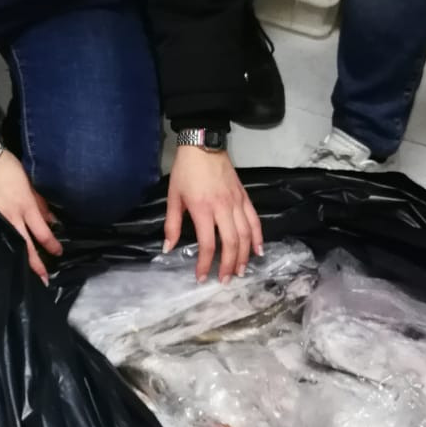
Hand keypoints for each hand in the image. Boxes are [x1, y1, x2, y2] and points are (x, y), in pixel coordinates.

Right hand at [0, 142, 62, 283]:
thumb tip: (52, 219)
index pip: (42, 232)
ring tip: (26, 275)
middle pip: (26, 246)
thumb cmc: (7, 168)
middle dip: (36, 264)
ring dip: (20, 260)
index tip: (57, 253)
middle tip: (44, 279)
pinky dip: (2, 248)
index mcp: (25, 206)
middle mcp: (11, 216)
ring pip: (10, 245)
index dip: (51, 245)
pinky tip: (5, 258)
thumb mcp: (30, 183)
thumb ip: (40, 203)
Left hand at [163, 144, 263, 284]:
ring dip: (244, 255)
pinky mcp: (244, 197)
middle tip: (225, 280)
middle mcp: (223, 208)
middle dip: (229, 264)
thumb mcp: (173, 197)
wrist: (203, 145)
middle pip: (231, 243)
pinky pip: (254, 220)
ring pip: (245, 234)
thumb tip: (168, 249)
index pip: (207, 243)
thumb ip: (172, 225)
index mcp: (203, 209)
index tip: (202, 277)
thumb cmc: (185, 171)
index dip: (205, 263)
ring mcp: (236, 202)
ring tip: (241, 271)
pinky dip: (257, 237)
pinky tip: (258, 250)